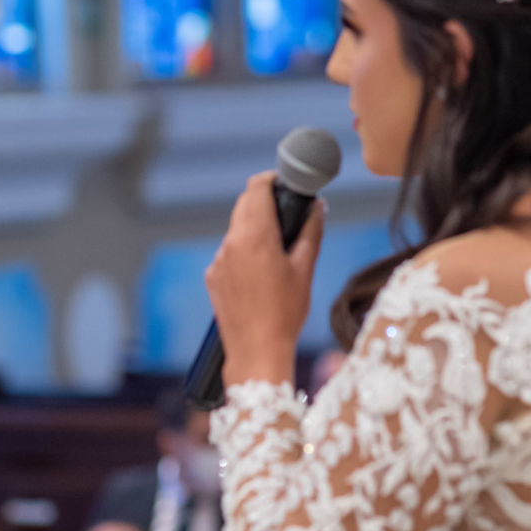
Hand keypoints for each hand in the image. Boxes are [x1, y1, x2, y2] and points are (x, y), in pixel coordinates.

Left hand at [207, 172, 324, 383]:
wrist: (256, 351)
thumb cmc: (285, 311)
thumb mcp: (305, 268)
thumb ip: (311, 231)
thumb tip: (318, 206)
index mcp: (254, 236)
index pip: (255, 187)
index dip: (271, 179)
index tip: (285, 184)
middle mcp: (230, 243)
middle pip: (244, 205)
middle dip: (264, 203)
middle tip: (288, 215)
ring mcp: (218, 261)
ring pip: (236, 231)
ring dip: (254, 230)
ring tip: (277, 252)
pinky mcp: (212, 277)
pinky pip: (229, 254)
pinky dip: (243, 253)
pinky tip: (260, 276)